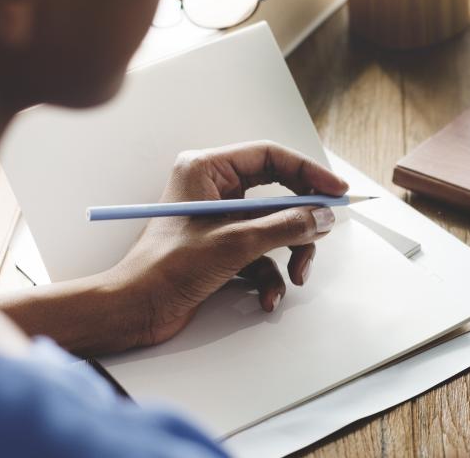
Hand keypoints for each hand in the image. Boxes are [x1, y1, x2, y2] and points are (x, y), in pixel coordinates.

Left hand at [106, 141, 348, 348]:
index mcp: (207, 170)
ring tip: (295, 276)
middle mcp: (214, 188)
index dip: (309, 172)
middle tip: (323, 231)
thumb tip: (322, 217)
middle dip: (301, 221)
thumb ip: (285, 226)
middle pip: (278, 193)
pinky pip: (262, 252)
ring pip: (275, 225)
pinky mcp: (222, 246)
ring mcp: (219, 219)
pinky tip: (268, 297)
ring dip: (290, 253)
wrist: (133, 311)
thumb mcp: (235, 243)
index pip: (271, 156)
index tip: (336, 191)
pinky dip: (271, 275)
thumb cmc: (165, 269)